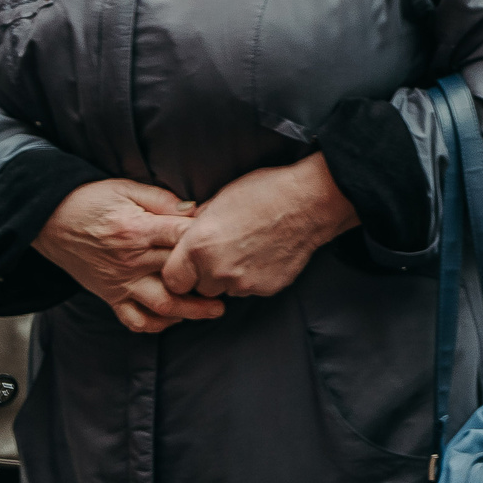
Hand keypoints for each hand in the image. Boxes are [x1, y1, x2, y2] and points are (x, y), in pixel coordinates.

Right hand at [35, 178, 219, 333]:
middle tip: (235, 280)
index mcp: (138, 231)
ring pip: (162, 305)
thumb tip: (196, 209)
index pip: (182, 238)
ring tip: (215, 310)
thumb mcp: (127, 188)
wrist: (48, 220)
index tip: (229, 241)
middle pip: (179, 275)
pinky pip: (134, 320)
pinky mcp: (110, 296)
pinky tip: (175, 318)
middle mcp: (130, 261)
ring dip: (191, 311)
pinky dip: (156, 325)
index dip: (208, 240)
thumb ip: (163, 199)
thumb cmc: (92, 200)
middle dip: (210, 280)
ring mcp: (120, 283)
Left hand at [159, 154, 359, 301]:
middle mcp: (218, 270)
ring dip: (231, 277)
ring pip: (227, 290)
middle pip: (201, 288)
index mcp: (198, 246)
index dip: (179, 273)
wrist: (309, 202)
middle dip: (207, 274)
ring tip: (248, 249)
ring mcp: (244, 283)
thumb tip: (184, 230)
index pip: (173, 281)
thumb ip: (197, 223)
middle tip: (224, 252)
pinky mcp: (267, 288)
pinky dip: (254, 276)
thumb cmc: (265, 192)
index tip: (189, 265)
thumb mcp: (220, 198)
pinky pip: (251, 288)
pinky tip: (266, 254)